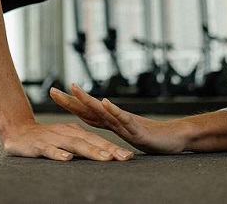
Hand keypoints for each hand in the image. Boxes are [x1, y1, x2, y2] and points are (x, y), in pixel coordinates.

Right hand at [1, 120, 134, 161]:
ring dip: (90, 151)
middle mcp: (66, 133)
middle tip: (125, 157)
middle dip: (109, 149)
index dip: (113, 147)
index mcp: (74, 131)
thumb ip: (81, 145)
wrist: (16, 131)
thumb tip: (102, 154)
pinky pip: (49, 150)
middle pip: (90, 141)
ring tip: (105, 158)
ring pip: (74, 144)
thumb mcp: (65, 139)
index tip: (129, 156)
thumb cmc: (44, 138)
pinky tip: (67, 159)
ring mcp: (53, 138)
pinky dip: (59, 154)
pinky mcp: (39, 145)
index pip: (97, 140)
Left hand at [50, 84, 186, 153]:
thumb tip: (91, 126)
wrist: (174, 137)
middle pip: (88, 108)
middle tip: (52, 90)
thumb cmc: (150, 136)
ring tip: (74, 89)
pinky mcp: (137, 129)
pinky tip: (105, 103)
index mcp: (110, 121)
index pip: (85, 111)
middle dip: (70, 99)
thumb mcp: (123, 134)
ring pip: (103, 110)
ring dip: (88, 99)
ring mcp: (125, 122)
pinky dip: (114, 110)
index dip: (69, 103)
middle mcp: (115, 118)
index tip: (53, 93)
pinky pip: (123, 118)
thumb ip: (109, 129)